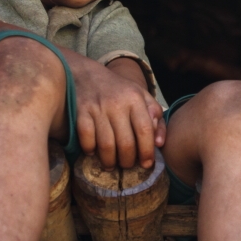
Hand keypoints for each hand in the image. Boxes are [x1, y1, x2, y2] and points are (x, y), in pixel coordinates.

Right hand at [69, 55, 164, 169]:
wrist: (87, 74)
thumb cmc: (120, 91)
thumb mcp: (142, 97)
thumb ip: (156, 118)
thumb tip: (160, 143)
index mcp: (136, 99)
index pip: (145, 130)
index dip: (147, 151)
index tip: (147, 164)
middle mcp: (117, 103)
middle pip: (126, 142)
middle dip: (128, 161)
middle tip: (127, 165)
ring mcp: (97, 108)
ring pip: (106, 144)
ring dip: (109, 161)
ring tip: (111, 165)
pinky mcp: (80, 112)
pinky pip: (86, 138)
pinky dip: (89, 149)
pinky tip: (93, 152)